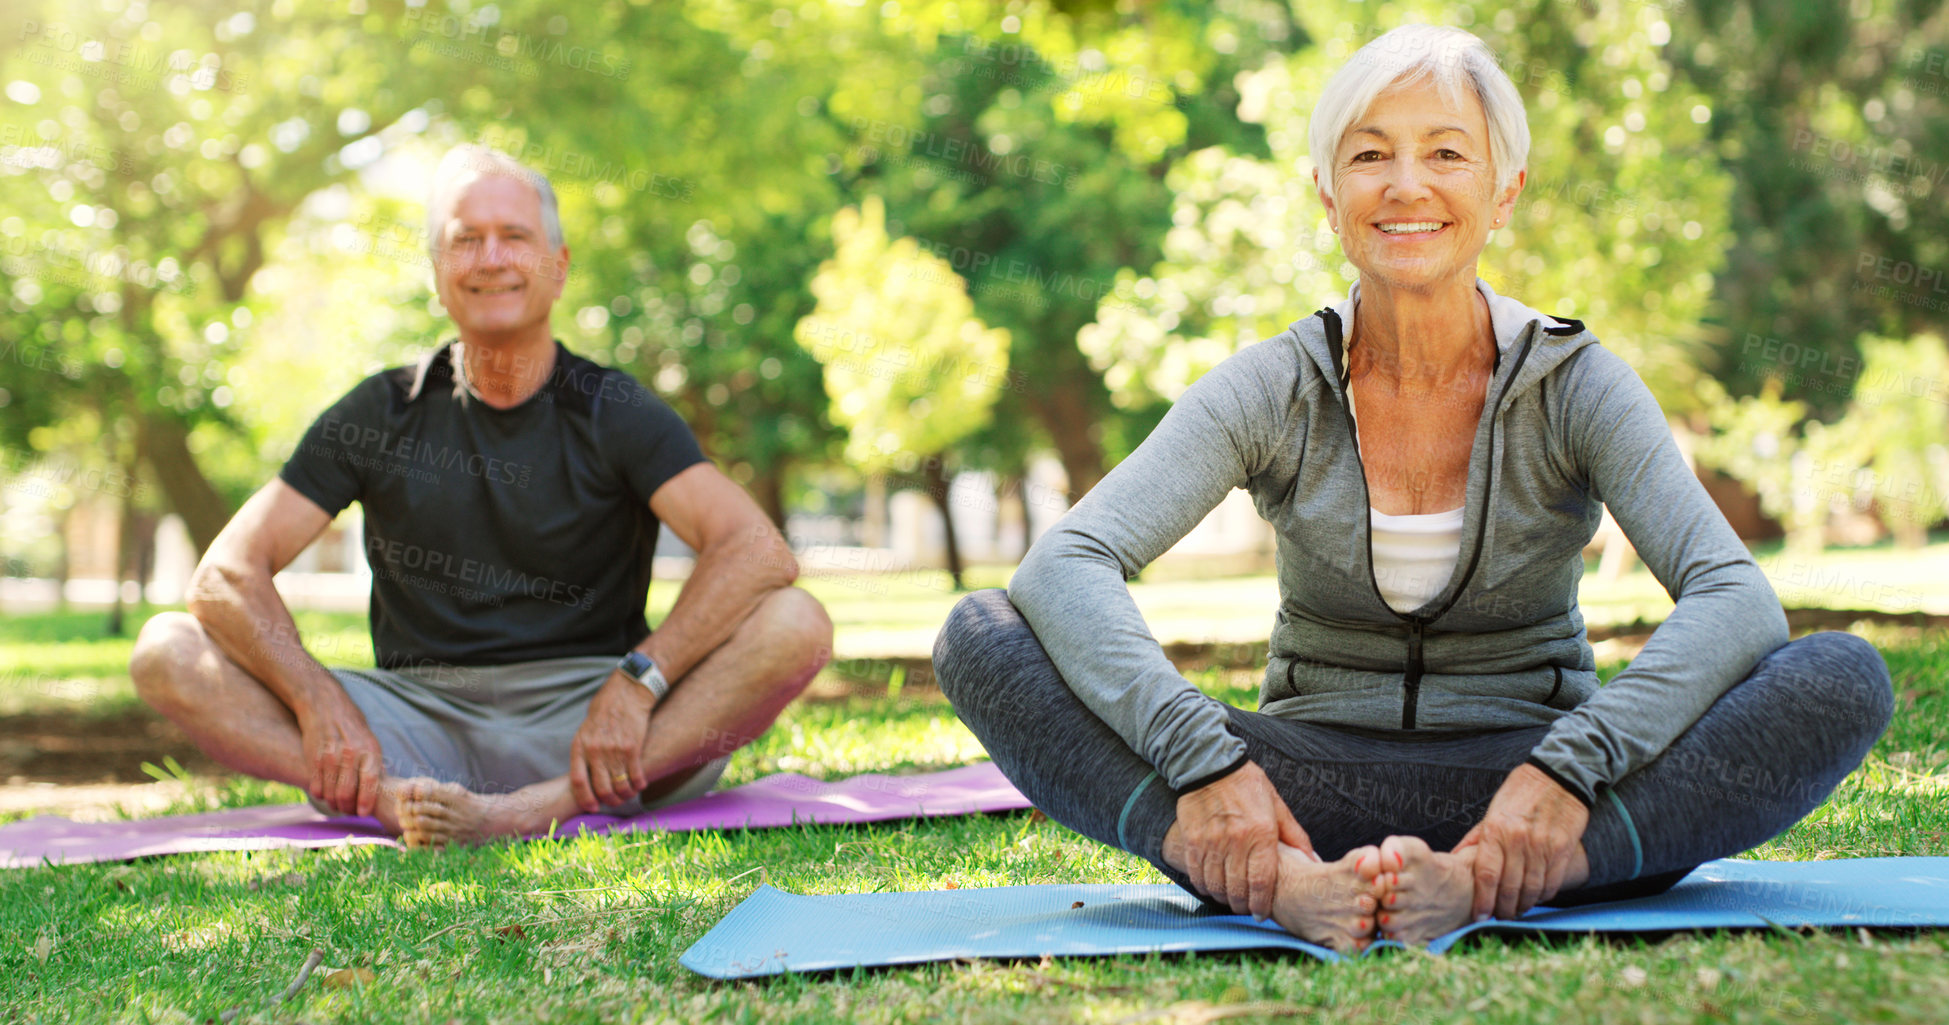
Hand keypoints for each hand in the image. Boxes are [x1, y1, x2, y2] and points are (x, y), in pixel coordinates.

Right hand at [299, 698, 384, 816]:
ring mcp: (330, 756)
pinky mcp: (313, 759)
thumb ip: (374, 765)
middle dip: (348, 808)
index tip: (363, 814)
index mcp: (369, 749)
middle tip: (350, 811)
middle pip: (346, 792)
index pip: (370, 781)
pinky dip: (321, 796)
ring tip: (339, 805)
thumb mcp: (370, 742)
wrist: (326, 707)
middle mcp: (350, 753)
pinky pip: (316, 787)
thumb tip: (381, 792)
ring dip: (334, 805)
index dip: (366, 801)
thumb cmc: (353, 729)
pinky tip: (326, 794)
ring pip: (330, 793)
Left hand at [569, 670, 656, 812]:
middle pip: (601, 788)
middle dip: (609, 801)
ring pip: (620, 785)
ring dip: (626, 795)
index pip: (579, 781)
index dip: (585, 799)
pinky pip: (636, 775)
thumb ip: (585, 750)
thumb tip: (587, 773)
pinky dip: (639, 784)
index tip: (592, 807)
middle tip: (615, 802)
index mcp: (580, 746)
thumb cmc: (605, 709)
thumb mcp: (586, 728)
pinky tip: (641, 784)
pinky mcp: (633, 748)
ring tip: (629, 794)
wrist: (627, 692)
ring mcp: (614, 750)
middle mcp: (595, 751)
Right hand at [1170, 760, 1315, 919]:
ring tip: (1230, 898)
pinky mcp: (1193, 840)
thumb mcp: (1277, 805)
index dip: (1261, 904)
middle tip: (1246, 908)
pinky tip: (1211, 887)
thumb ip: (1295, 836)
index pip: (1262, 882)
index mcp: (1261, 833)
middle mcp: (1236, 841)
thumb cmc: (1246, 784)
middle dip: (1243, 905)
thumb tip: (1313, 860)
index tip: (1261, 913)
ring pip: (1216, 886)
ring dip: (1223, 898)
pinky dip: (1204, 886)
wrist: (1208, 763)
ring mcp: (1211, 842)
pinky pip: (1197, 874)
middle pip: (1238, 889)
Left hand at [1453, 762, 1589, 919]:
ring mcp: (1542, 846)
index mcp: (1496, 830)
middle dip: (1503, 909)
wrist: (1558, 776)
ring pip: (1531, 889)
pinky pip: (1552, 882)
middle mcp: (1518, 841)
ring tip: (1516, 911)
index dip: (1483, 901)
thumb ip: (1476, 838)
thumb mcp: (1492, 810)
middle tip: (1499, 917)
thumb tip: (1456, 858)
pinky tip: (1535, 898)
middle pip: (1509, 888)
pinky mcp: (1562, 849)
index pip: (1486, 875)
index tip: (1480, 916)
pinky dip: (1543, 896)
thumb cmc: (1520, 792)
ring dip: (1523, 906)